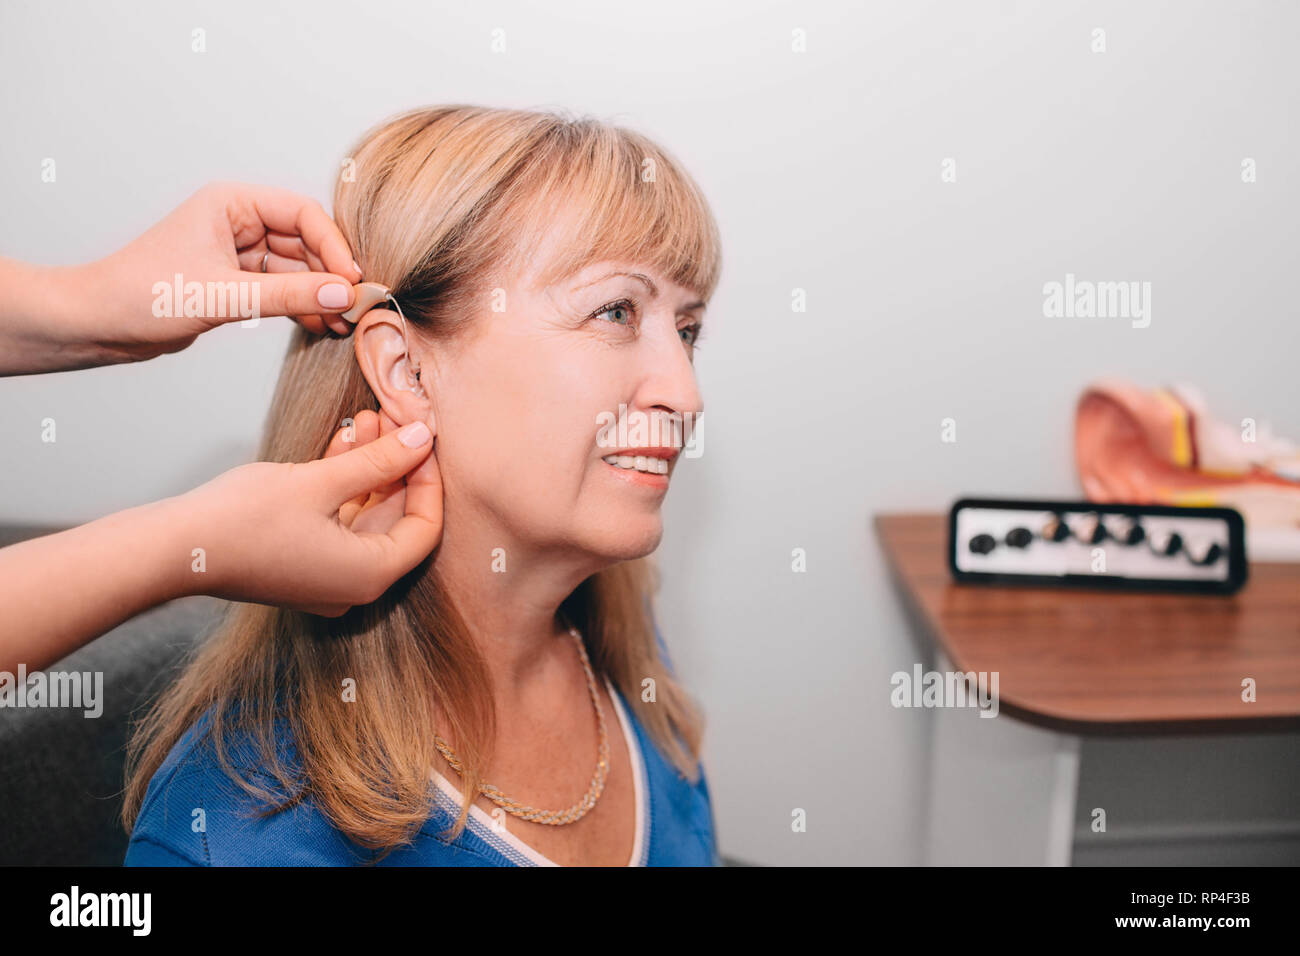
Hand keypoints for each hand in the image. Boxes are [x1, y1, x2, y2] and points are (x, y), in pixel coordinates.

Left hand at [70, 182, 362, 362]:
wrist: (98, 324)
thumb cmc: (141, 295)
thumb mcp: (223, 295)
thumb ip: (288, 295)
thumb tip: (344, 293)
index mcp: (230, 203)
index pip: (302, 214)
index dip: (333, 246)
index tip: (352, 281)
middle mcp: (238, 222)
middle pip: (307, 242)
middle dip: (332, 275)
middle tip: (356, 308)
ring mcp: (239, 254)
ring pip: (299, 269)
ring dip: (321, 295)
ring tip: (343, 324)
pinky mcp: (237, 284)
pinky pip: (284, 291)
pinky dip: (304, 307)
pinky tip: (322, 326)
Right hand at [178, 413, 442, 615]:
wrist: (176, 548)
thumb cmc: (245, 520)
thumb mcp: (321, 482)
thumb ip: (378, 462)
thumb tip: (421, 439)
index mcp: (370, 574)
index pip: (425, 527)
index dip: (428, 479)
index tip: (422, 439)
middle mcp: (354, 583)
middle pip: (395, 519)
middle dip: (396, 465)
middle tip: (394, 418)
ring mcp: (327, 576)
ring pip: (364, 514)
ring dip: (368, 467)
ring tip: (369, 417)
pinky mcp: (302, 562)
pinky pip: (337, 520)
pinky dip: (342, 484)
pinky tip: (343, 439)